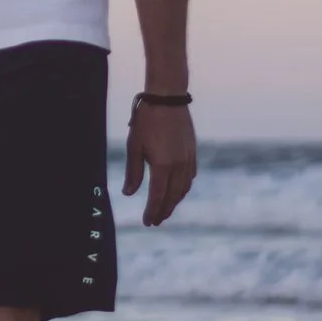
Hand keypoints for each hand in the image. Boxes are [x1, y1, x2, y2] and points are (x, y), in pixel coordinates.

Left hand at [123, 101, 196, 225]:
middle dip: (163, 211)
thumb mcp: (134, 146)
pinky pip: (189, 178)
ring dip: (174, 202)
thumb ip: (133, 172)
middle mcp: (179, 166)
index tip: (147, 222)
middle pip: (172, 197)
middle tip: (155, 221)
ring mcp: (188, 160)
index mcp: (162, 166)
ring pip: (183, 189)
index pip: (157, 197)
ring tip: (164, 209)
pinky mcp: (193, 153)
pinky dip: (182, 189)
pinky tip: (176, 191)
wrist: (167, 98)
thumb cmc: (146, 121)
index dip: (152, 212)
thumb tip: (129, 194)